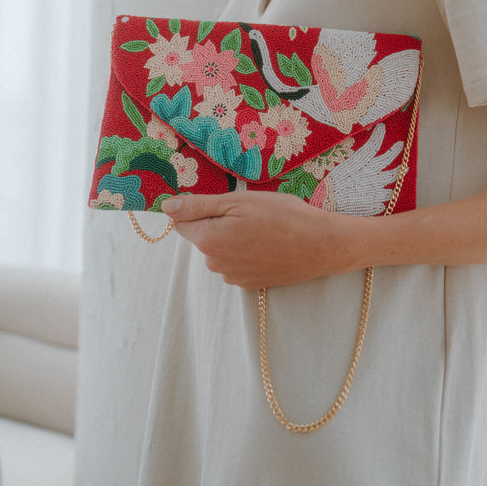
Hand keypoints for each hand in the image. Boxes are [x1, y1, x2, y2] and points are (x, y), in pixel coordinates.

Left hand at [162, 191, 350, 288]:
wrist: (320, 245)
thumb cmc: (281, 216)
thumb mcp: (238, 201)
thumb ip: (197, 206)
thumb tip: (166, 207)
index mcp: (208, 240)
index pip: (182, 222)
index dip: (199, 208)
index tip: (222, 202)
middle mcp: (215, 263)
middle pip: (203, 236)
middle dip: (218, 223)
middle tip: (250, 211)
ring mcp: (233, 277)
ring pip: (221, 250)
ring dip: (234, 238)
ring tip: (264, 227)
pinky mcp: (250, 284)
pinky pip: (238, 263)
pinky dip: (248, 252)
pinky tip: (269, 243)